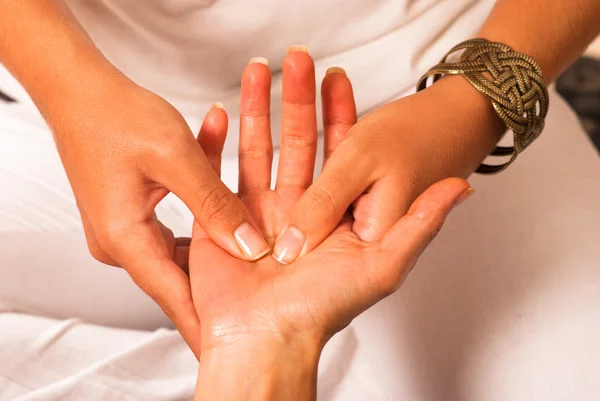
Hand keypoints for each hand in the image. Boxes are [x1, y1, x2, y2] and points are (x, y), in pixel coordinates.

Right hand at [44, 75, 269, 357]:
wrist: (80, 90)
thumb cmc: (119, 115)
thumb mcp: (177, 157)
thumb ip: (215, 205)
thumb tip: (250, 248)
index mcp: (124, 239)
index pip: (174, 296)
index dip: (206, 323)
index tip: (235, 346)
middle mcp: (120, 244)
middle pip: (179, 280)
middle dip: (218, 289)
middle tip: (258, 305)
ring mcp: (123, 232)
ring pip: (180, 254)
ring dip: (214, 253)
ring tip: (254, 263)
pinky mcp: (130, 217)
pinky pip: (174, 230)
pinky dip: (201, 224)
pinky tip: (227, 216)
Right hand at [189, 50, 471, 399]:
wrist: (264, 340)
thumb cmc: (323, 309)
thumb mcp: (384, 263)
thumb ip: (420, 222)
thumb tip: (461, 188)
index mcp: (331, 214)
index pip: (338, 152)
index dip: (340, 114)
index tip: (339, 76)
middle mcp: (295, 210)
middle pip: (295, 142)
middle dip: (295, 99)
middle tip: (297, 58)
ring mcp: (255, 212)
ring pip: (256, 148)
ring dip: (255, 108)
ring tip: (255, 70)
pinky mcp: (219, 220)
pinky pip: (216, 172)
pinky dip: (215, 141)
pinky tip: (218, 111)